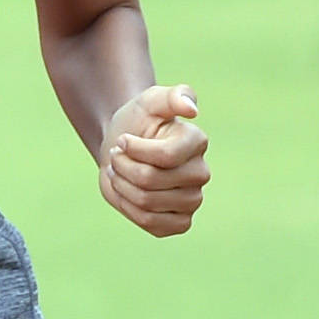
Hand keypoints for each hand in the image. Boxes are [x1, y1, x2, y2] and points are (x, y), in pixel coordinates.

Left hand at [99, 84, 206, 236]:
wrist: (124, 147)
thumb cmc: (138, 121)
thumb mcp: (149, 100)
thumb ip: (172, 96)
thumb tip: (192, 109)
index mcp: (197, 142)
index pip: (164, 157)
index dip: (133, 150)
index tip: (123, 140)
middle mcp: (201, 173)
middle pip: (149, 181)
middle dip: (122, 167)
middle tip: (118, 156)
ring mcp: (193, 201)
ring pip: (146, 203)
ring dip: (122, 185)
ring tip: (121, 172)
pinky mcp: (180, 222)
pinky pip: (149, 222)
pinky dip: (129, 207)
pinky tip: (128, 192)